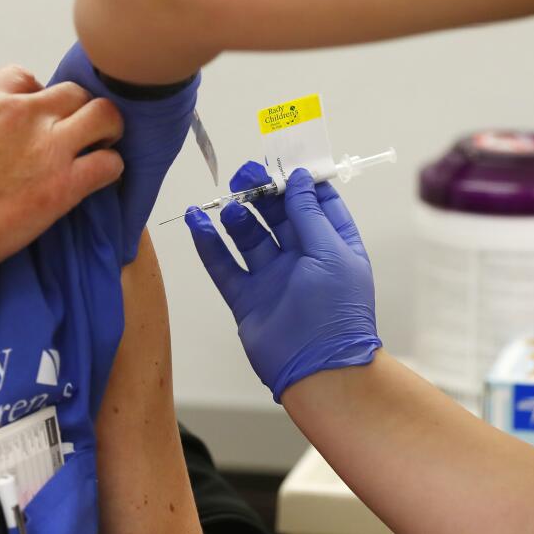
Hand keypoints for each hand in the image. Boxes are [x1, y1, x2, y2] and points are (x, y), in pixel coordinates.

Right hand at [0, 65, 124, 278]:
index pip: (24, 76)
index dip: (34, 97)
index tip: (34, 116)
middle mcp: (16, 112)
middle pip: (71, 91)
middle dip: (76, 109)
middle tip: (74, 129)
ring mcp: (44, 146)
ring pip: (102, 115)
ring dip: (107, 128)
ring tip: (102, 142)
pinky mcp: (63, 184)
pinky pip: (109, 162)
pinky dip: (111, 167)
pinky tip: (102, 176)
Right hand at [186, 162, 380, 400]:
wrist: (318, 371)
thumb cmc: (336, 312)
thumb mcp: (331, 253)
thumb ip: (310, 215)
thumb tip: (300, 179)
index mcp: (333, 247)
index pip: (318, 204)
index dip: (301, 182)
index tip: (283, 161)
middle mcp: (303, 260)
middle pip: (279, 216)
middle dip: (264, 193)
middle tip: (246, 175)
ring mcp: (273, 278)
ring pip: (250, 237)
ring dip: (239, 217)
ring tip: (232, 206)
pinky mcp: (247, 298)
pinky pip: (224, 264)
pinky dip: (209, 243)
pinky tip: (197, 221)